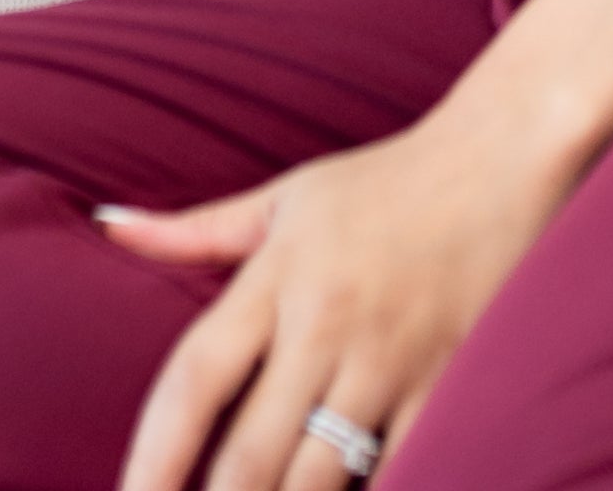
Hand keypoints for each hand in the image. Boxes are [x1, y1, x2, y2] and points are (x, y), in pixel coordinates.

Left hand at [104, 105, 573, 490]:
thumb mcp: (286, 196)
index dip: (151, 460)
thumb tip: (107, 225)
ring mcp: (390, 360)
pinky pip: (402, 470)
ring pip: (319, 482)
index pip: (193, 382)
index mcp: (277, 275)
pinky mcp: (449, 384)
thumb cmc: (387, 181)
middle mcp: (325, 323)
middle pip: (248, 458)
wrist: (505, 153)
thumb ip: (193, 230)